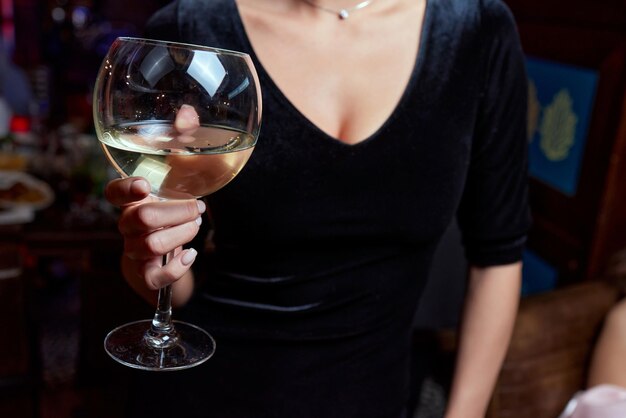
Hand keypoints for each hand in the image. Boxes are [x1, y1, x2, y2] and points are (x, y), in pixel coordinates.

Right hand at [104, 177, 205, 297]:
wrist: (158, 258)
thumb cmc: (167, 220)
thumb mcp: (168, 199)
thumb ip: (175, 184)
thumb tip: (198, 166)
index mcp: (131, 203)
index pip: (114, 193)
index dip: (126, 188)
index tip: (145, 186)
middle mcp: (127, 226)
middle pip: (144, 217)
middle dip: (178, 211)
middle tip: (197, 208)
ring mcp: (134, 250)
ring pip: (154, 244)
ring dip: (183, 233)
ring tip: (195, 225)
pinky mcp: (145, 273)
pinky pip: (156, 276)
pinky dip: (177, 267)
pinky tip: (190, 255)